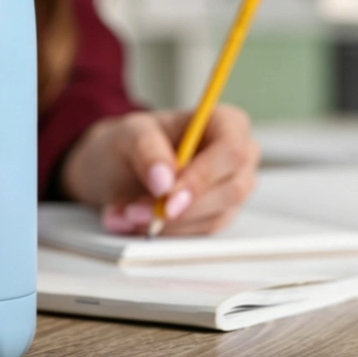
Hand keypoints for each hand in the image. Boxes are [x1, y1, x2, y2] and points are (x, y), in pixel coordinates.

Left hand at [59, 105, 259, 235]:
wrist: (118, 168)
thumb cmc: (132, 142)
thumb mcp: (129, 134)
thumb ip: (147, 149)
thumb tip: (165, 180)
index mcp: (226, 122)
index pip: (231, 150)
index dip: (203, 176)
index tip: (168, 196)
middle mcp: (238, 157)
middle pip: (232, 189)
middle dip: (182, 207)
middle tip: (137, 211)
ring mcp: (232, 190)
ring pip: (215, 217)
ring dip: (168, 223)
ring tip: (127, 213)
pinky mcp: (218, 216)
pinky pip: (200, 234)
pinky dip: (166, 232)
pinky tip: (138, 221)